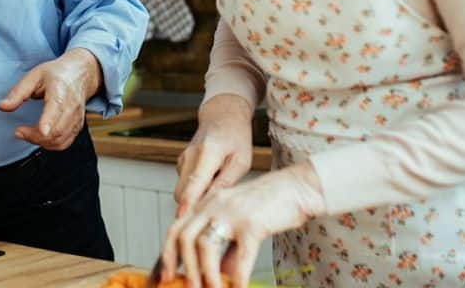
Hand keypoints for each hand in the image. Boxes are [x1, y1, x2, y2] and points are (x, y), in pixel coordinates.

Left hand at [0, 48, 102, 150]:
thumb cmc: (56, 74)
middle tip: (19, 132)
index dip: (49, 122)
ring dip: (41, 143)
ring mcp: (76, 117)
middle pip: (57, 130)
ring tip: (27, 134)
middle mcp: (71, 106)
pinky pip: (64, 143)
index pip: (56, 109)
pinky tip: (40, 138)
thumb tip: (2, 106)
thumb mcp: (33, 76)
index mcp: (60, 90)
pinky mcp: (77, 126)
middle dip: (35, 136)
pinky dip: (50, 145)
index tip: (40, 131)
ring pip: (60, 140)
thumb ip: (17, 93)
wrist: (78, 74)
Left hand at [161, 162, 323, 287]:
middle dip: (183, 267)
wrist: (298, 188)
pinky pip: (240, 255)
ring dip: (206, 274)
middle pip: (184, 236)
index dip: (167, 254)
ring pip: (205, 245)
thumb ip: (227, 248)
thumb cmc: (270, 206)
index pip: (176, 228)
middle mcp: (214, 205)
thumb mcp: (239, 223)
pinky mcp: (252, 223)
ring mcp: (232, 213)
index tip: (166, 275)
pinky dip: (237, 276)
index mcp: (208, 203)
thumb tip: (217, 275)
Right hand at [175, 95, 253, 217]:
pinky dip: (194, 191)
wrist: (223, 115)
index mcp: (208, 153)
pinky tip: (210, 187)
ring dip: (194, 199)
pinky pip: (184, 184)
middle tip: (209, 220)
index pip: (194, 184)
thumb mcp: (241, 161)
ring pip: (182, 189)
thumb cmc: (236, 137)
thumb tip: (214, 204)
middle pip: (182, 192)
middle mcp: (190, 156)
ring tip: (214, 201)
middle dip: (191, 208)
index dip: (188, 204)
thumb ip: (226, 182)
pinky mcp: (181, 162)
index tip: (184, 221)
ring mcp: (183, 159)